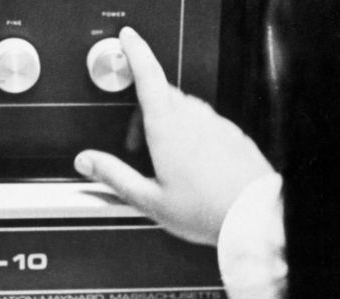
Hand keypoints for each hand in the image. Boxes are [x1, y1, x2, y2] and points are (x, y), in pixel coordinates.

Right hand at [74, 27, 275, 245]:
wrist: (253, 218)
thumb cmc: (204, 211)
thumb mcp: (149, 199)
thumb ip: (114, 176)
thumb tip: (87, 162)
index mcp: (168, 128)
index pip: (148, 75)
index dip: (135, 52)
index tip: (127, 39)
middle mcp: (195, 118)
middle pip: (163, 95)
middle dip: (144, 111)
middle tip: (136, 146)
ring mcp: (217, 124)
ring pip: (186, 109)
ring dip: (169, 124)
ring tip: (165, 163)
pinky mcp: (234, 135)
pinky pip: (207, 124)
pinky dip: (192, 135)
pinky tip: (193, 167)